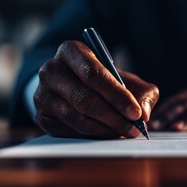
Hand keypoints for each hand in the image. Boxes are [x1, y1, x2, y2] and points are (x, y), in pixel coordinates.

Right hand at [34, 41, 158, 138]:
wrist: (74, 84)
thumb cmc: (104, 80)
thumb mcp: (126, 78)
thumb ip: (142, 91)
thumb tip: (145, 113)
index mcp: (71, 51)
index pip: (93, 74)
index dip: (117, 95)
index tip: (136, 113)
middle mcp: (50, 70)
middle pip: (84, 98)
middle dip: (114, 117)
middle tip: (134, 129)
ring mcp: (42, 94)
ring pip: (76, 116)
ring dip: (104, 129)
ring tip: (124, 133)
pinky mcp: (41, 116)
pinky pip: (68, 130)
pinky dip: (91, 135)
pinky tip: (107, 134)